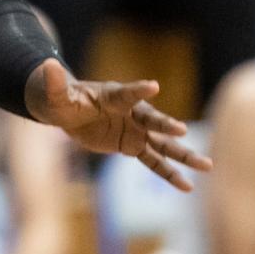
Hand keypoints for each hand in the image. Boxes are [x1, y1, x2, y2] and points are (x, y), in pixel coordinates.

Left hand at [25, 57, 211, 189]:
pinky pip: (154, 162)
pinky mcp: (133, 146)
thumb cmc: (61, 98)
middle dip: (166, 124)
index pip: (126, 93)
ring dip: (183, 154)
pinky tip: (188, 186)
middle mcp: (130, 112)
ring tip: (207, 166)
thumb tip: (47, 67)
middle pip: (152, 119)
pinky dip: (169, 174)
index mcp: (112, 96)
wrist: (67, 110)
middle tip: (182, 130)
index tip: (153, 87)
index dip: (138, 90)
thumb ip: (54, 82)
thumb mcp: (54, 93)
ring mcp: (135, 130)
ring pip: (163, 144)